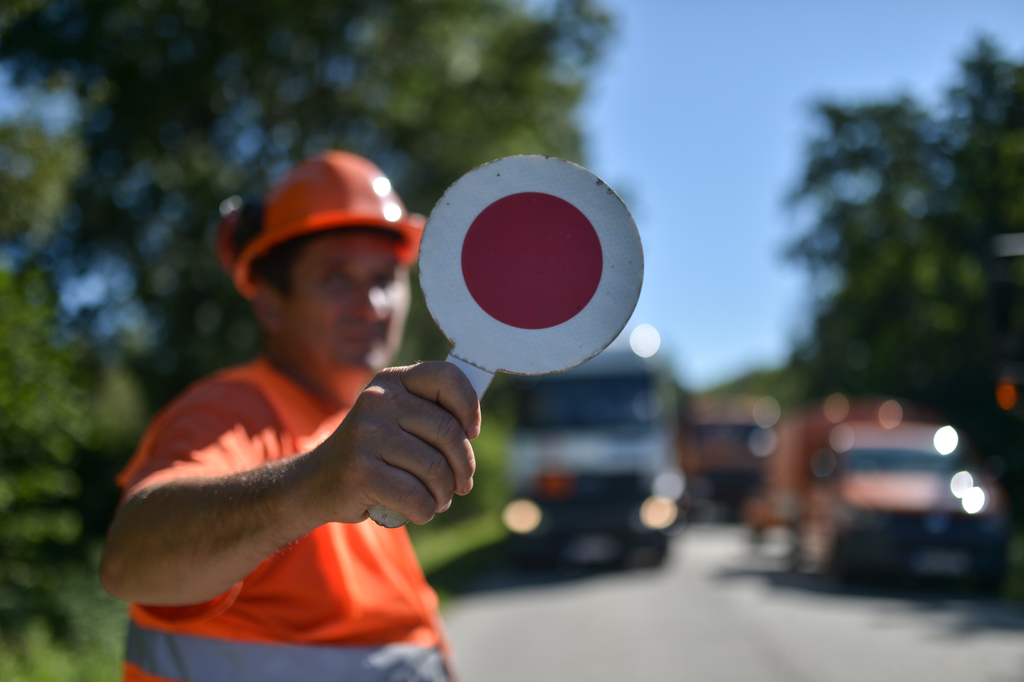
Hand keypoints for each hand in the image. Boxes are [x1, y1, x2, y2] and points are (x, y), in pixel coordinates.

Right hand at [308, 361, 480, 525]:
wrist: (314, 483)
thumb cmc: (371, 454)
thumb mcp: (395, 420)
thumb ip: (429, 416)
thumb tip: (472, 429)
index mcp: (391, 381)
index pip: (446, 377)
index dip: (469, 406)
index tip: (472, 433)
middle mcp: (378, 401)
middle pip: (448, 432)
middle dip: (463, 466)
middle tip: (461, 485)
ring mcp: (367, 435)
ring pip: (435, 469)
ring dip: (445, 494)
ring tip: (439, 500)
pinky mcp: (361, 471)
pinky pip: (416, 497)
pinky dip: (426, 512)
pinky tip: (420, 512)